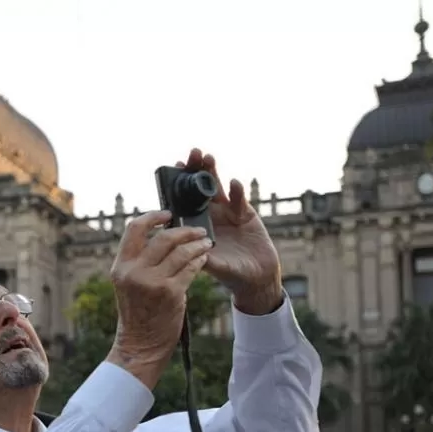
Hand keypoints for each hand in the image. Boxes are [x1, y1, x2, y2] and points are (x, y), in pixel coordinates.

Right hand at [106, 210, 211, 388]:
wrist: (140, 346)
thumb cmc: (138, 314)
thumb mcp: (129, 284)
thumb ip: (140, 262)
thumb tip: (162, 238)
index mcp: (121, 266)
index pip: (134, 228)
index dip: (153, 216)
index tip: (168, 214)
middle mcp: (134, 271)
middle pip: (163, 237)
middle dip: (185, 230)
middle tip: (198, 229)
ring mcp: (152, 282)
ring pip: (181, 252)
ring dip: (197, 245)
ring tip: (206, 243)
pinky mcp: (171, 293)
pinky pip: (190, 269)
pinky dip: (199, 261)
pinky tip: (204, 259)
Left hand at [177, 149, 282, 313]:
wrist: (257, 278)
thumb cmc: (231, 274)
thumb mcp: (214, 266)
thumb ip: (203, 257)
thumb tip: (188, 249)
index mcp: (195, 225)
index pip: (184, 200)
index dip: (180, 184)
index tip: (175, 167)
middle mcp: (209, 216)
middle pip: (200, 188)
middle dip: (196, 170)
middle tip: (193, 153)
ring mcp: (227, 213)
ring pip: (218, 188)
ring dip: (213, 172)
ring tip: (208, 157)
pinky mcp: (245, 214)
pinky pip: (239, 199)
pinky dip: (237, 192)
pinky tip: (235, 184)